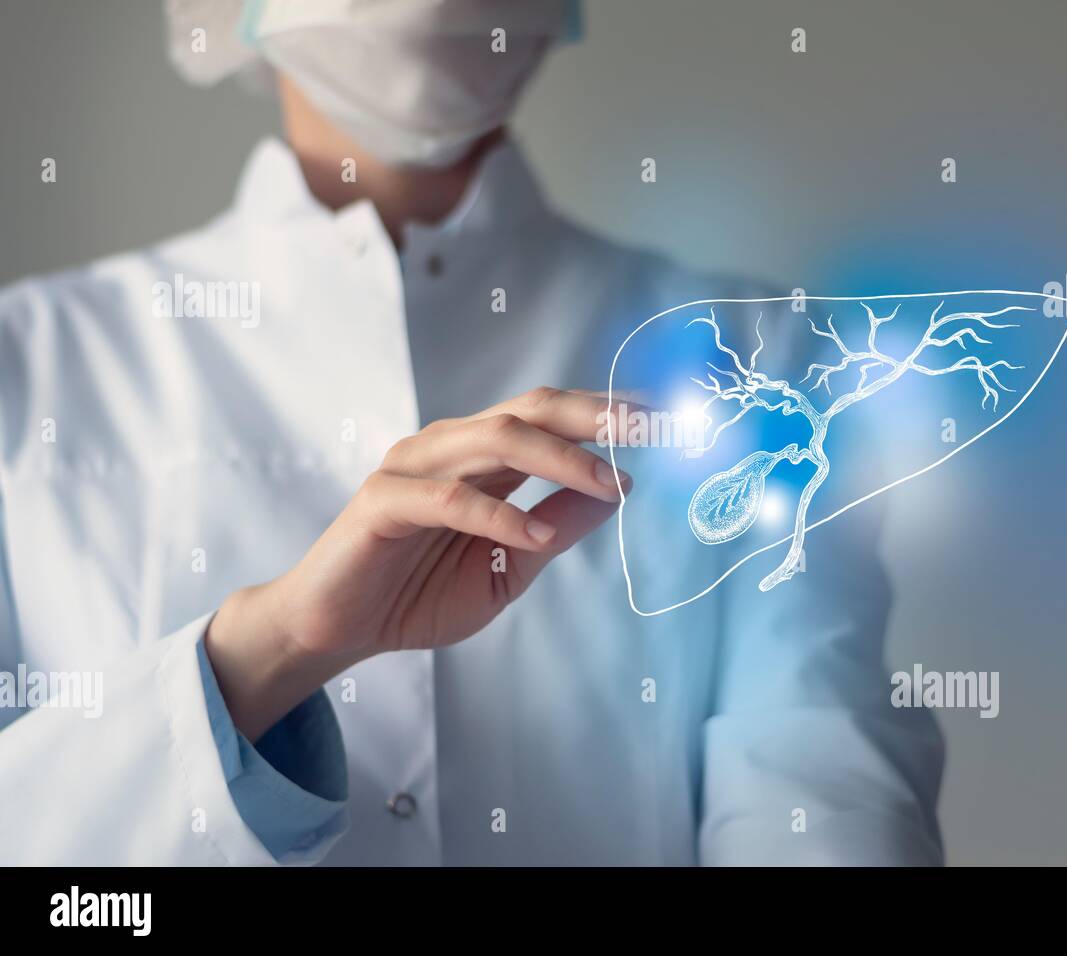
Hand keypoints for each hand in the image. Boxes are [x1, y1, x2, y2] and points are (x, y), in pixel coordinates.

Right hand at [205, 387, 631, 738]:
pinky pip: (450, 498)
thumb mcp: (508, 568)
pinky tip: (535, 535)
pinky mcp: (383, 501)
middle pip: (532, 409)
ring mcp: (414, 467)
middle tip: (654, 427)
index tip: (666, 420)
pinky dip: (499, 514)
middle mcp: (451, 448)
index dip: (608, 414)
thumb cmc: (417, 594)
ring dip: (562, 459)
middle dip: (598, 416)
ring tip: (611, 484)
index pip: (552, 417)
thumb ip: (556, 530)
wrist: (337, 629)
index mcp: (482, 458)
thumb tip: (618, 494)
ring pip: (497, 439)